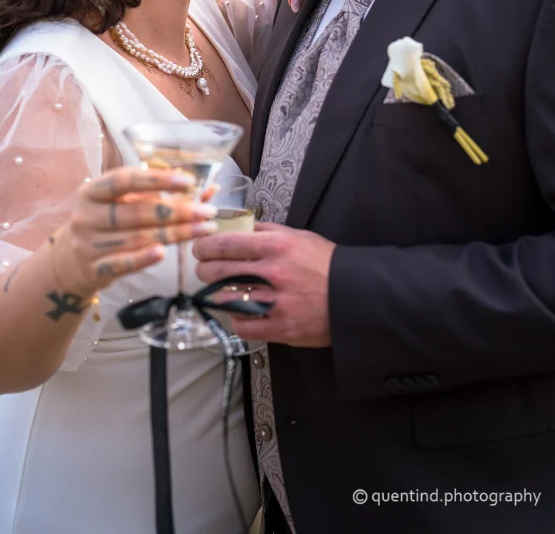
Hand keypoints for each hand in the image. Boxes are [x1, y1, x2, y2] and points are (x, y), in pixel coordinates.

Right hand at [54, 167, 217, 295]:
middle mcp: (85, 215)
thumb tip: (208, 189)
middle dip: (177, 211)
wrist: (70, 260)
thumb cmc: (106, 222)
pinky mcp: (93, 270)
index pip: (125, 180)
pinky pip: (123, 264)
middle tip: (207, 211)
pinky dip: (143, 258)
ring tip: (204, 229)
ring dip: (175, 234)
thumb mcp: (123, 202)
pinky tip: (164, 252)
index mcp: (92, 191)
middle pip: (136, 212)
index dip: (157, 180)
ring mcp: (87, 244)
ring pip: (136, 238)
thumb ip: (160, 194)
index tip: (188, 182)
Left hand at [193, 222, 334, 346]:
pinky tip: (237, 313)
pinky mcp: (281, 327)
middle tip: (203, 269)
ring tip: (216, 291)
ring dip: (216, 294)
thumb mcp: (299, 236)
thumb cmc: (326, 264)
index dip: (206, 246)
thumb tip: (241, 225)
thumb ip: (268, 230)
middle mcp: (274, 272)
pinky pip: (243, 325)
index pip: (227, 243)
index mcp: (277, 246)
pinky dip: (235, 319)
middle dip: (204, 270)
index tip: (199, 248)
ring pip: (227, 298)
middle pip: (220, 271)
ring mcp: (276, 302)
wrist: (355, 295)